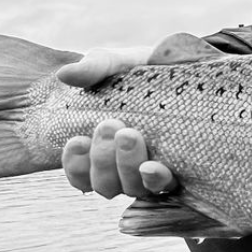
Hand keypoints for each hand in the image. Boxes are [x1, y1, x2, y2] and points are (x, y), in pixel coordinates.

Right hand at [55, 35, 221, 198]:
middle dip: (102, 159)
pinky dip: (154, 179)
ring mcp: (152, 171)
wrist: (185, 66)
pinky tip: (151, 167)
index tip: (78, 140)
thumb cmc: (142, 72)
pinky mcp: (182, 170)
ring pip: (131, 188)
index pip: (81, 175)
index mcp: (103, 149)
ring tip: (129, 135)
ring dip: (126, 165)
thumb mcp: (116, 64)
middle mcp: (125, 168)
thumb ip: (92, 68)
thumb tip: (65, 74)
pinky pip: (164, 186)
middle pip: (106, 185)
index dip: (76, 166)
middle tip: (109, 126)